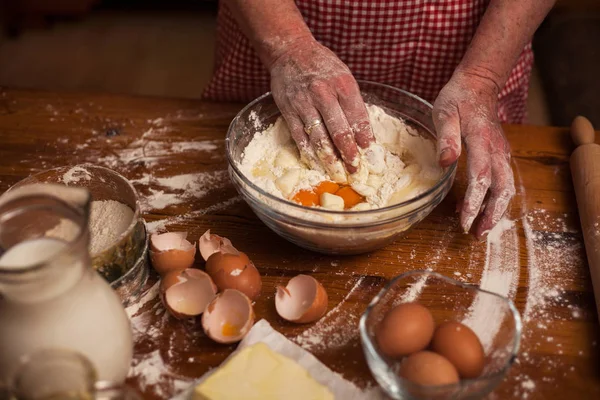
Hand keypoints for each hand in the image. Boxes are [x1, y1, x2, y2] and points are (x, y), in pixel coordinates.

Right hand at [268, 38, 373, 182]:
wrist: (290, 52)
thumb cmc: (322, 66)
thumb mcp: (344, 76)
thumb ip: (353, 103)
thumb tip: (363, 134)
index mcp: (343, 85)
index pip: (358, 117)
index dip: (365, 139)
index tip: (369, 155)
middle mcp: (324, 94)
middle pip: (339, 131)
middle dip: (349, 154)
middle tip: (355, 171)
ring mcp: (304, 103)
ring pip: (319, 138)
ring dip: (330, 159)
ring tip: (337, 173)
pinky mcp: (289, 110)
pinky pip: (299, 136)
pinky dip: (308, 153)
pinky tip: (316, 163)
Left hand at [433, 70, 515, 237]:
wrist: (478, 84)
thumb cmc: (458, 98)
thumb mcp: (444, 113)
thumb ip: (446, 138)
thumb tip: (445, 163)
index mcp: (482, 142)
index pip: (481, 179)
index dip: (473, 203)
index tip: (464, 221)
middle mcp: (497, 151)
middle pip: (502, 190)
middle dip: (490, 215)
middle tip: (475, 234)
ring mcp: (501, 153)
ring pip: (506, 188)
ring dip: (495, 211)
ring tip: (479, 229)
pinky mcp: (500, 155)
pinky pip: (502, 182)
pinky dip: (493, 199)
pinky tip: (476, 208)